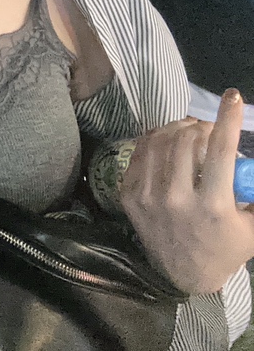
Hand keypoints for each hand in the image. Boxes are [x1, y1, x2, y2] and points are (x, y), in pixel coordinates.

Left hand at [121, 88, 253, 293]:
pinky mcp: (129, 196)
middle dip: (201, 125)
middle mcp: (177, 199)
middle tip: (208, 127)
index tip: (232, 97)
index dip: (227, 118)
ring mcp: (149, 197)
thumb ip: (251, 189)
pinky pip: (139, 154)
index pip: (220, 150)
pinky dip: (154, 140)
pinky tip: (165, 138)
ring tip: (189, 129)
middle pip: (186, 141)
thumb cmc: (225, 247)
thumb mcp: (252, 225)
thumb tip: (249, 160)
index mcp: (213, 206)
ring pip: (160, 142)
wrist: (184, 273)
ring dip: (177, 128)